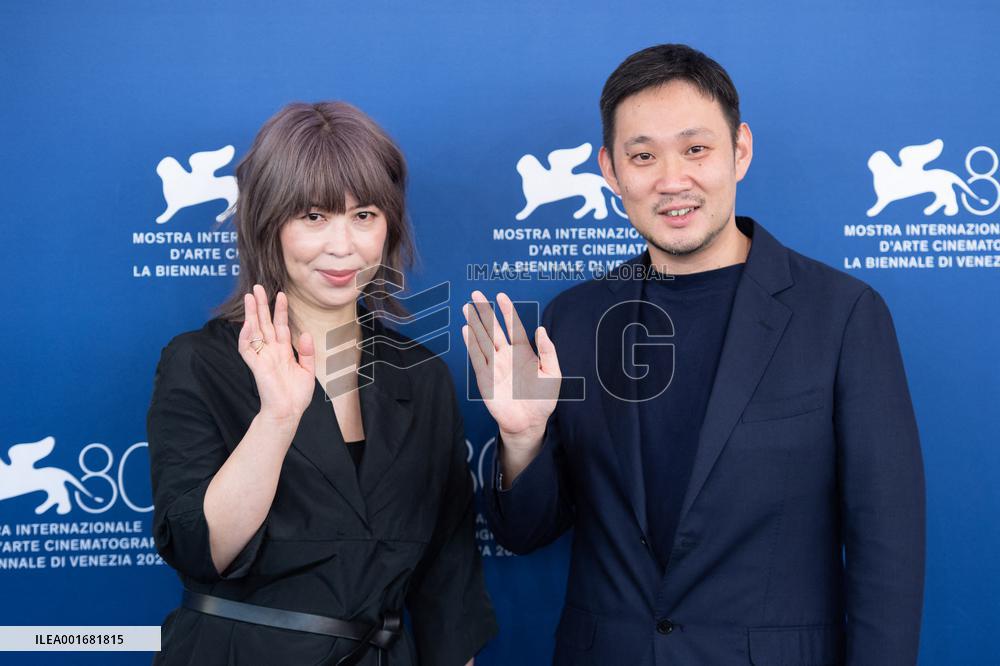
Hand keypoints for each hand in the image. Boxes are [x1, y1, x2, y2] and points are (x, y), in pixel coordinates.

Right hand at [238, 285, 315, 422]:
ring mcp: (262, 357)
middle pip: (264, 323)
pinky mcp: (256, 366)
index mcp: (283, 351)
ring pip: (254, 331)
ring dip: (251, 314)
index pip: (280, 326)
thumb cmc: (297, 396)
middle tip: (257, 288)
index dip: (280, 310)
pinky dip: (246, 335)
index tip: (281, 294)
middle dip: (261, 305)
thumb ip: (307, 352)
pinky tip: (248, 322)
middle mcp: (271, 351)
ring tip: (250, 297)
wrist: (288, 413)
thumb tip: (306, 333)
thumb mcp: (308, 371)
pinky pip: (247, 348)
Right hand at [462, 291, 560, 450]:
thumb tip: (541, 329)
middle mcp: (506, 355)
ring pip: (482, 340)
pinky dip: (471, 343)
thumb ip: (548, 351)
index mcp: (523, 352)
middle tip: (476, 294)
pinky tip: (466, 330)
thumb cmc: (543, 399)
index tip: (501, 296)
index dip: (507, 311)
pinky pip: (477, 357)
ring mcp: (494, 365)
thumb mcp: (553, 373)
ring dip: (474, 324)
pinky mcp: (485, 378)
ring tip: (467, 308)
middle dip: (485, 311)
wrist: (529, 422)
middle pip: (493, 329)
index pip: (513, 326)